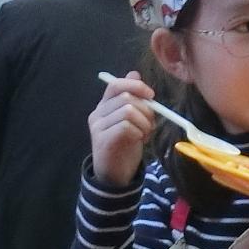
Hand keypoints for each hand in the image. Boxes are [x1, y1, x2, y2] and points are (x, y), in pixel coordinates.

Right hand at [88, 71, 157, 189]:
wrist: (115, 175)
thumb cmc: (125, 146)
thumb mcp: (131, 119)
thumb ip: (132, 98)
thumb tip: (134, 73)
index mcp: (103, 106)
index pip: (115, 85)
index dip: (135, 85)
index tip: (151, 95)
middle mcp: (97, 114)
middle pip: (126, 97)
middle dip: (146, 109)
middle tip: (151, 123)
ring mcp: (99, 128)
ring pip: (129, 111)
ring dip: (145, 122)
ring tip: (145, 133)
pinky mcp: (104, 141)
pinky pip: (127, 127)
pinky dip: (140, 132)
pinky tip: (140, 140)